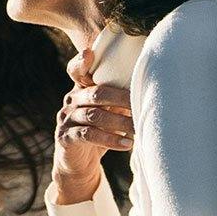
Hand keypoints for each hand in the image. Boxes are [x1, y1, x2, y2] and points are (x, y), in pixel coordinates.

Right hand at [51, 46, 133, 203]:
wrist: (78, 163)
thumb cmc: (100, 131)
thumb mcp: (108, 111)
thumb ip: (119, 98)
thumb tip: (151, 85)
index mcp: (81, 89)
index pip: (76, 70)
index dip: (81, 62)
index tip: (89, 52)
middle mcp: (70, 100)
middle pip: (96, 93)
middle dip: (122, 98)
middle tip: (143, 105)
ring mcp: (65, 119)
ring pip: (94, 116)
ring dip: (120, 123)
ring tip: (139, 130)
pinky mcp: (65, 138)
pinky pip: (88, 135)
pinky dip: (110, 140)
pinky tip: (127, 144)